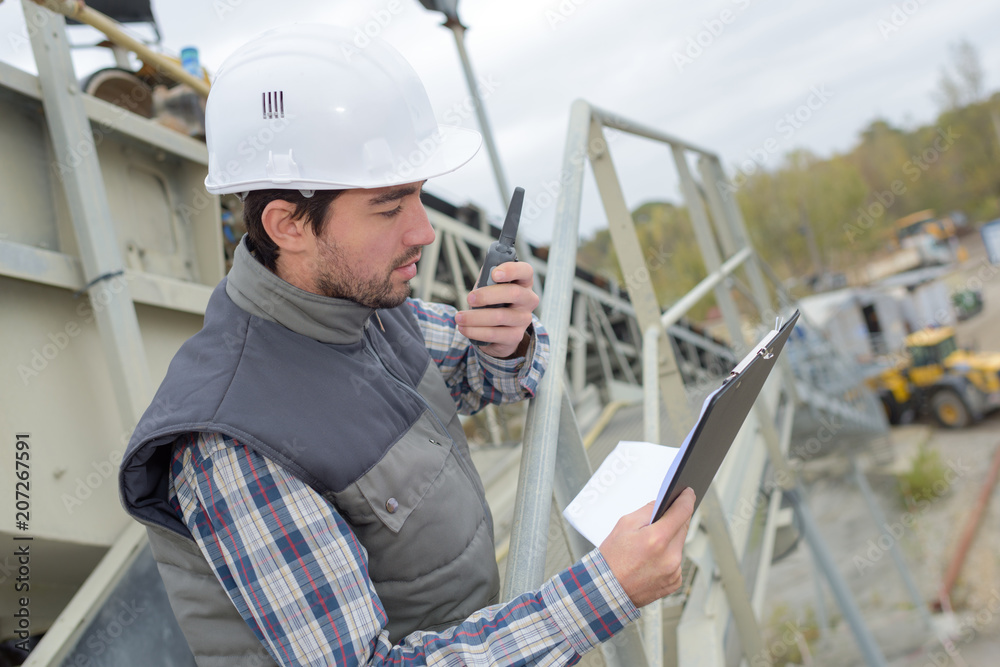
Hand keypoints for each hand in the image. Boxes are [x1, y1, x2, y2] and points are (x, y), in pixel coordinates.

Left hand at [455, 261, 538, 358]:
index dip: (511, 270)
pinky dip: (475, 332)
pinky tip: (465, 329)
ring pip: (500, 317)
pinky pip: (494, 334)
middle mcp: (528, 300)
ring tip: (460, 317)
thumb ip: (487, 278)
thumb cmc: (494, 301)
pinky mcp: (516, 337)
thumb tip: (483, 276)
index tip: (494, 274)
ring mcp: (524, 320)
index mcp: (524, 282)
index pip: (525, 271)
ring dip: (475, 317)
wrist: (500, 328)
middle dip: (487, 295)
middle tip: (469, 298)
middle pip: (514, 293)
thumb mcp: (491, 287)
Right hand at [600, 488, 694, 607]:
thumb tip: (664, 504)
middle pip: (683, 527)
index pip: (682, 511)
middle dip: (674, 520)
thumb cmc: (612, 558)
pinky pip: (676, 561)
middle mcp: (670, 556)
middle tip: (662, 518)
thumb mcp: (624, 524)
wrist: (607, 590)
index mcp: (657, 539)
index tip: (688, 493)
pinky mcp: (675, 582)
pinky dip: (668, 556)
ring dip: (670, 539)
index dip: (686, 498)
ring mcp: (674, 571)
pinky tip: (652, 559)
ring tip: (651, 543)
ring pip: (679, 544)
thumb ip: (648, 510)